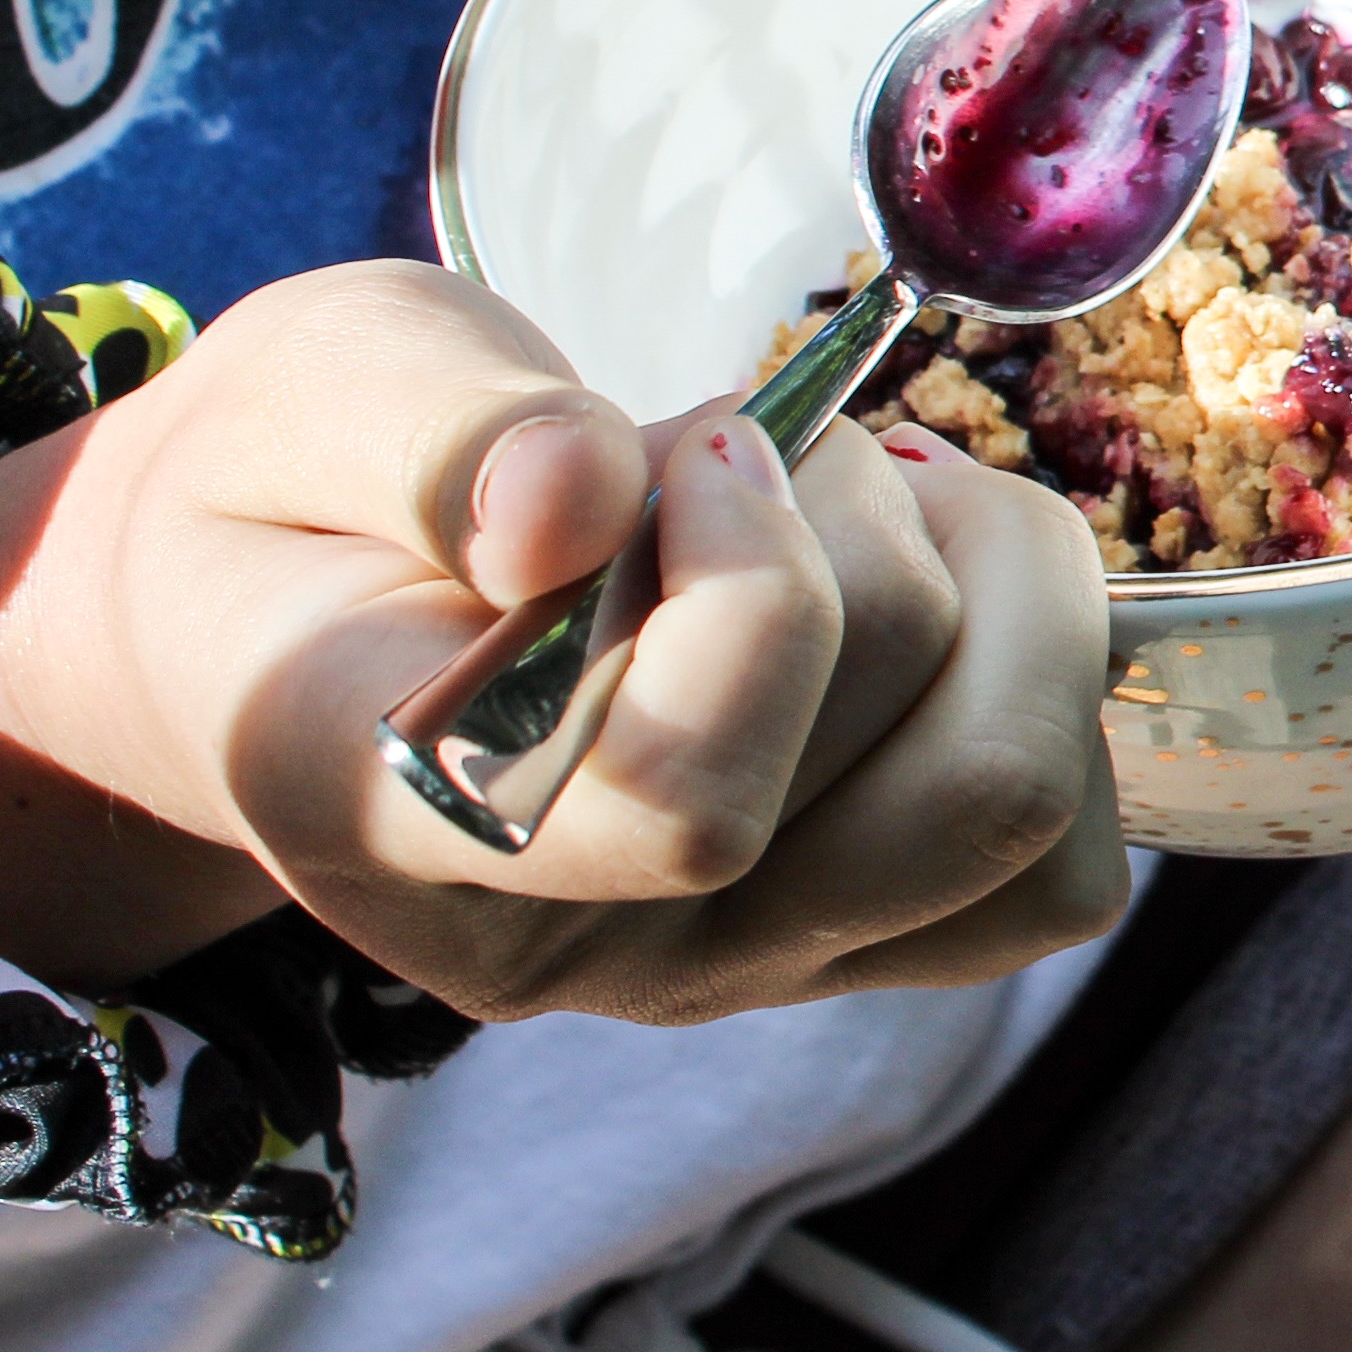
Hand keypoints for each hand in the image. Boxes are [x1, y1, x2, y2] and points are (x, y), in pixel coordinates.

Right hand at [0, 265, 1123, 1023]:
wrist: (292, 599)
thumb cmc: (320, 484)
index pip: (686, 807)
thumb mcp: (328, 387)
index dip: (763, 592)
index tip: (703, 436)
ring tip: (847, 502)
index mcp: (408, 825)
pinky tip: (920, 585)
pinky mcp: (846, 943)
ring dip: (996, 588)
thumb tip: (579, 498)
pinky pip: (1059, 862)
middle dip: (894, 543)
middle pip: (934, 786)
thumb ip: (438, 432)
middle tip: (764, 448)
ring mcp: (727, 964)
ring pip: (1022, 808)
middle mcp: (583, 947)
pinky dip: (1040, 683)